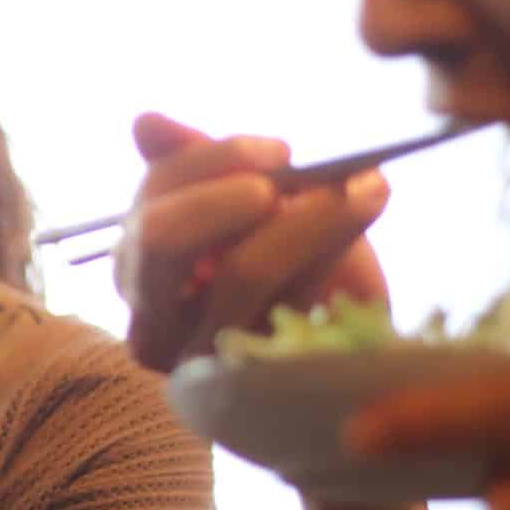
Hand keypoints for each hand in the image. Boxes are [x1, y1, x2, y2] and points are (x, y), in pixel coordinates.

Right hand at [116, 111, 391, 370]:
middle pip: (159, 241)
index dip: (208, 163)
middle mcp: (152, 318)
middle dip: (227, 195)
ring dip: (310, 218)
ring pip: (239, 274)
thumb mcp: (255, 204)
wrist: (356, 348)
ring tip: (366, 187)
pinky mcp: (256, 386)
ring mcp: (198, 360)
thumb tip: (143, 123)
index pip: (150, 202)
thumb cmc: (299, 265)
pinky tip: (367, 218)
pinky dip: (337, 257)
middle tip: (287, 177)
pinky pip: (294, 312)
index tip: (282, 150)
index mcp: (143, 266)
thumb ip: (207, 167)